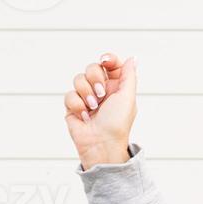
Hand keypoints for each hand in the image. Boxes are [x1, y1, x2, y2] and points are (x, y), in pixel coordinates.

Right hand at [65, 52, 138, 169]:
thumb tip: (133, 58)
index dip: (107, 59)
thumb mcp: (128, 97)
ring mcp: (86, 97)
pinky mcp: (73, 106)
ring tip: (93, 108)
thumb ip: (129, 75)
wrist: (101, 144)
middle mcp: (101, 90)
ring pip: (78, 79)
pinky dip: (77, 105)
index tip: (105, 61)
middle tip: (101, 94)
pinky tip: (85, 116)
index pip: (110, 64)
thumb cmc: (117, 124)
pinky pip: (69, 94)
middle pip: (92, 68)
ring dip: (86, 93)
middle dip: (95, 78)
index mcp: (116, 87)